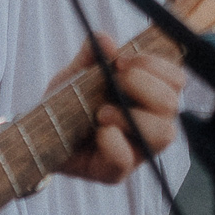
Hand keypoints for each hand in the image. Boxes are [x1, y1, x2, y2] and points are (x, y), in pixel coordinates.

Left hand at [46, 34, 183, 185]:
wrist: (39, 136)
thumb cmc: (66, 103)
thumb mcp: (76, 72)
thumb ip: (91, 54)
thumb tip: (106, 42)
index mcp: (148, 97)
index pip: (175, 80)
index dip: (156, 66)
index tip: (121, 61)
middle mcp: (150, 124)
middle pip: (173, 104)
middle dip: (143, 85)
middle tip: (115, 81)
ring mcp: (136, 151)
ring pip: (163, 134)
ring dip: (133, 116)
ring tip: (102, 112)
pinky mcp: (115, 173)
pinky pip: (125, 160)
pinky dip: (112, 141)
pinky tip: (98, 132)